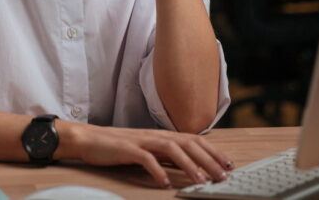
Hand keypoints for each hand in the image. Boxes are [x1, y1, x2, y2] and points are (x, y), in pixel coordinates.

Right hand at [56, 121, 233, 187]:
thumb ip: (166, 156)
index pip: (194, 140)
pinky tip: (165, 183)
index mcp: (163, 135)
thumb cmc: (119, 147)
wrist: (90, 140)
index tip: (229, 165)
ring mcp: (142, 140)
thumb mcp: (148, 150)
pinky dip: (157, 170)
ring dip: (189, 165)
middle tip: (223, 176)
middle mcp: (156, 135)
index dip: (213, 151)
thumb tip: (189, 167)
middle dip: (208, 160)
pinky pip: (145, 159)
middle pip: (188, 144)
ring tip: (201, 181)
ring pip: (172, 149)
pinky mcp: (127, 149)